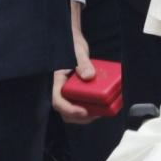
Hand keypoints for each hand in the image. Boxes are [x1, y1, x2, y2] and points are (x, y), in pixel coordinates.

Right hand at [52, 0, 96, 124]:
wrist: (74, 44)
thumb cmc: (72, 46)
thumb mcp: (77, 53)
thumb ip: (82, 63)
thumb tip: (89, 75)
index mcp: (55, 82)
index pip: (57, 101)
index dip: (69, 109)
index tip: (84, 112)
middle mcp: (60, 90)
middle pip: (65, 111)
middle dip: (81, 116)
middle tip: (98, 114)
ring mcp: (68, 92)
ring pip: (74, 110)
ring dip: (87, 114)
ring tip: (103, 111)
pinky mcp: (77, 92)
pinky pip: (82, 104)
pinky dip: (92, 107)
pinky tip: (105, 105)